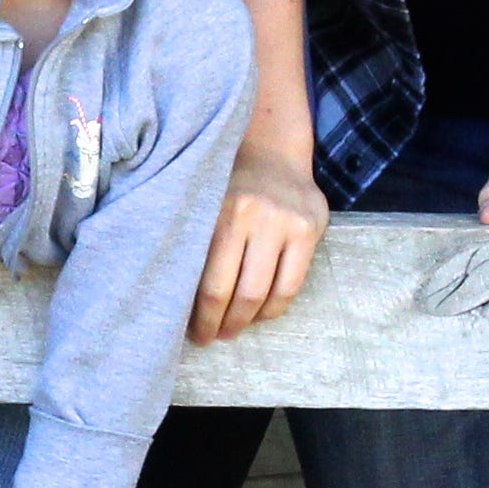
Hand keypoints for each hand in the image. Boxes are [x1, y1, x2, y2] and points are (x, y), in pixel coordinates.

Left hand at [191, 152, 328, 345]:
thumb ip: (198, 245)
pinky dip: (274, 307)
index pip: (211, 283)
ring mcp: (286, 223)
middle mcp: (254, 215)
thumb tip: (179, 301)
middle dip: (223, 323)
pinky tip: (259, 312)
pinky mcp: (309, 229)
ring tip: (233, 327)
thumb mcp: (205, 206)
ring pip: (267, 293)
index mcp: (220, 212)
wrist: (271, 151)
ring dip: (249, 320)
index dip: (202, 317)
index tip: (194, 334)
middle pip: (240, 292)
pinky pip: (292, 285)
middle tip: (211, 336)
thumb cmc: (227, 186)